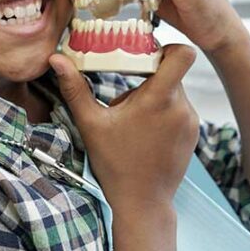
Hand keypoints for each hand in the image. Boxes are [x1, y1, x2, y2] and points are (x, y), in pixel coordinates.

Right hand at [48, 44, 198, 210]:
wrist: (142, 203)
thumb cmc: (115, 164)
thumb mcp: (91, 124)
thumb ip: (75, 88)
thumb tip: (56, 59)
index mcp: (158, 98)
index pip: (183, 54)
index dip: (169, 47)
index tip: (146, 54)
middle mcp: (181, 106)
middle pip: (171, 73)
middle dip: (148, 79)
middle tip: (125, 99)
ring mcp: (191, 121)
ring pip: (175, 92)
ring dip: (155, 98)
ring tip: (133, 122)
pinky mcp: (194, 133)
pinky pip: (180, 110)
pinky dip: (164, 113)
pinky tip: (145, 134)